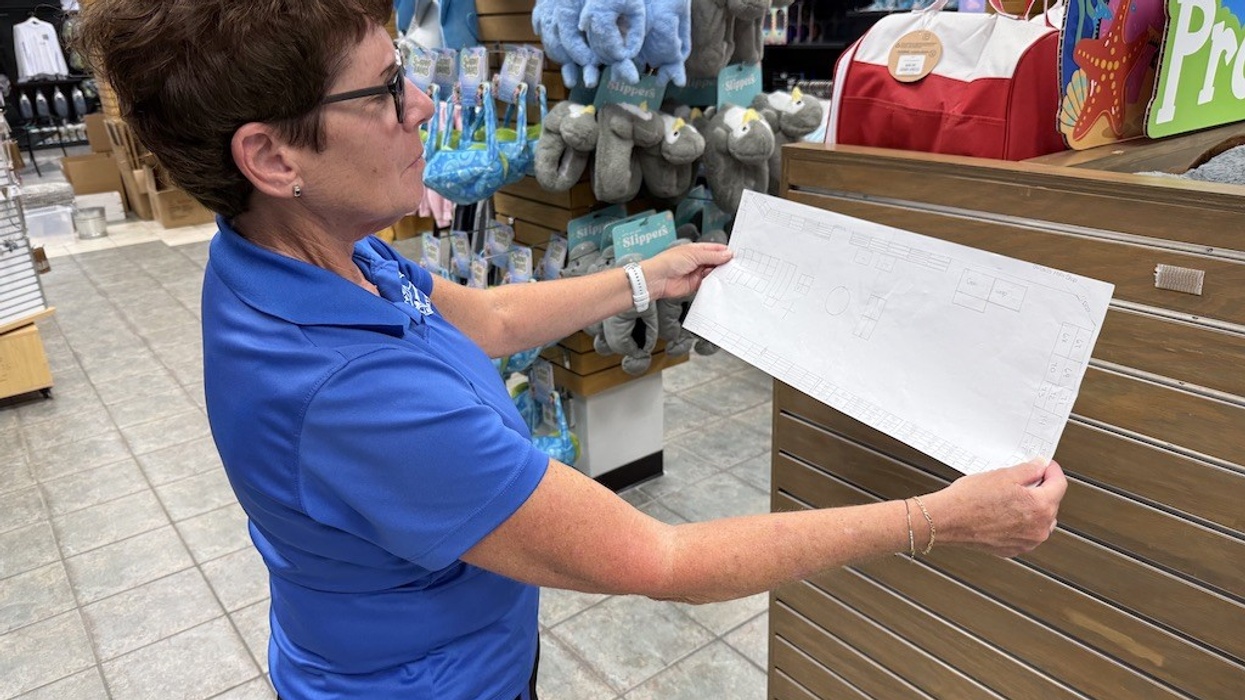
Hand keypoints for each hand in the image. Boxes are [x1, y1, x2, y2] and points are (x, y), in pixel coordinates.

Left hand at [641, 243, 732, 300]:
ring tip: (729, 275)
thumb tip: (727, 254)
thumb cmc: (669, 262)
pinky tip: (720, 283)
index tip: (736, 256)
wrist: (657, 279)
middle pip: (717, 262)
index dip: (726, 252)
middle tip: (736, 267)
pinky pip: (709, 284)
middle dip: (725, 264)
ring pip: (714, 273)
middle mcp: (698, 261)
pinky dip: (714, 284)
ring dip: (720, 274)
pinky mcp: (695, 285)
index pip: (715, 249)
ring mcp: (697, 273)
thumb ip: (712, 256)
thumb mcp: (694, 255)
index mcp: (697, 250)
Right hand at [922, 459, 1066, 557]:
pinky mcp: (1014, 549)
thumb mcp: (1003, 475)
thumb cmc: (969, 500)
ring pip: (1040, 520)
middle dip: (1040, 490)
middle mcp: (1038, 528)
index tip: (1046, 466)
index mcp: (1040, 507)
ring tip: (1009, 497)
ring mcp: (1027, 542)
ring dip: (1031, 508)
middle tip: (1022, 480)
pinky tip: (1002, 512)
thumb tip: (1040, 466)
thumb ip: (1029, 470)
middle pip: (1051, 503)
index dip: (1052, 471)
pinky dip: (1019, 522)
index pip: (1060, 485)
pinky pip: (1025, 533)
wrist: (947, 520)